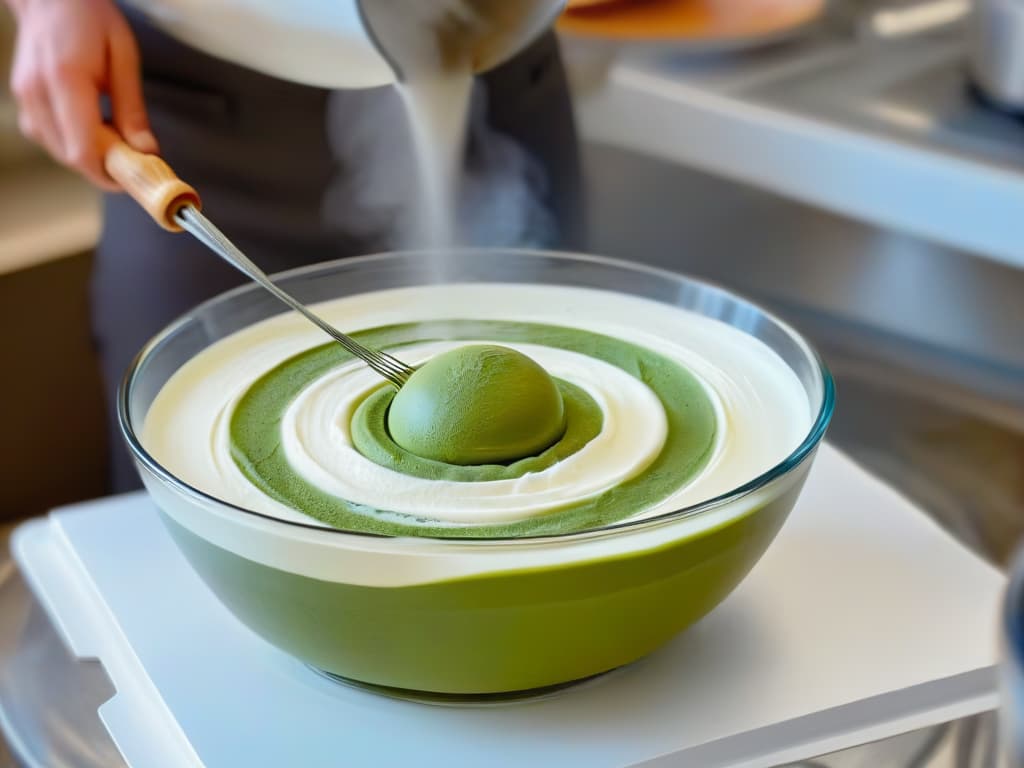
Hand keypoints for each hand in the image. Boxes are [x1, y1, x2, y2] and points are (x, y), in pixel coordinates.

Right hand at [7, 0, 157, 189]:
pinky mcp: (24, 101)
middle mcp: (37, 93)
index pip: (83, 150)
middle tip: (133, 156)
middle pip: (70, 157)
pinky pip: (50, 138)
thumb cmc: (90, 17)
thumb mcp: (123, 57)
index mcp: (65, 80)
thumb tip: (146, 150)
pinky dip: (75, 141)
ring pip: (59, 151)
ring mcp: (25, 98)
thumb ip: (132, 108)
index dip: (110, 174)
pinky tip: (93, 125)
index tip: (135, 178)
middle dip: (105, 165)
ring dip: (90, 154)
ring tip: (114, 132)